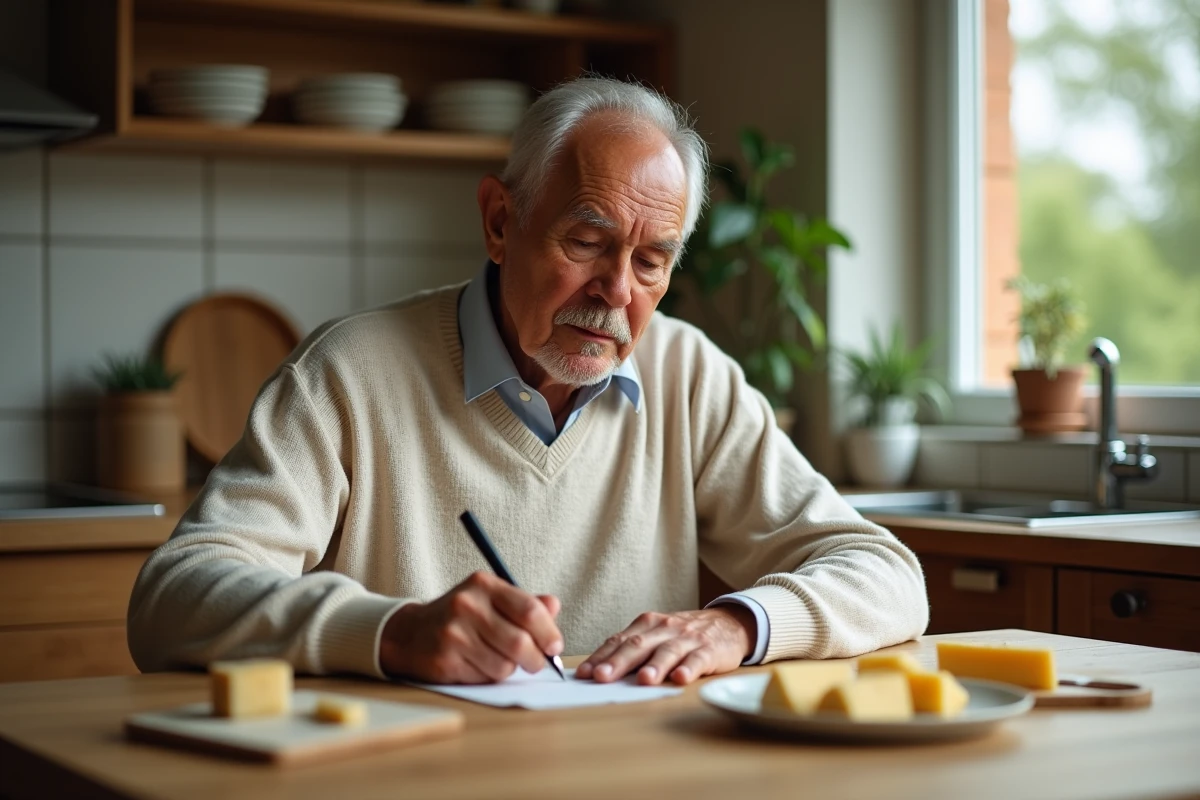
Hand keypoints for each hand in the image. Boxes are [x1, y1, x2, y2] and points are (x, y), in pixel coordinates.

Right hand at [379, 571, 562, 683]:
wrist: (410, 634)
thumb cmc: (460, 618)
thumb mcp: (490, 600)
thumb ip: (524, 604)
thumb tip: (554, 606)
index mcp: (484, 585)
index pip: (530, 610)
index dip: (549, 633)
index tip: (554, 646)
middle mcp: (467, 605)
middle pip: (520, 642)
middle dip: (535, 659)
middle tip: (536, 663)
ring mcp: (454, 633)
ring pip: (505, 665)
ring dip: (510, 669)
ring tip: (500, 660)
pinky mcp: (445, 660)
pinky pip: (485, 677)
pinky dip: (491, 677)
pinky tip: (479, 665)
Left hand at [576, 606, 755, 685]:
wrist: (729, 624)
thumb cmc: (683, 635)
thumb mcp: (657, 634)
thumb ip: (633, 650)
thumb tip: (600, 672)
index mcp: (647, 624)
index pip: (619, 640)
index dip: (600, 657)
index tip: (585, 673)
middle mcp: (665, 629)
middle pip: (638, 645)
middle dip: (618, 662)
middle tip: (602, 677)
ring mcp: (687, 639)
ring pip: (668, 651)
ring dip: (655, 666)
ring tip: (643, 680)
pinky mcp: (709, 650)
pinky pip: (698, 659)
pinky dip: (689, 668)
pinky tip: (680, 678)